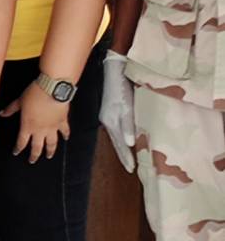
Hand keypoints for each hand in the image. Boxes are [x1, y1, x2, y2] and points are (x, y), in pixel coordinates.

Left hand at [1, 81, 69, 163]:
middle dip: (34, 155)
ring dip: (50, 151)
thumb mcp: (19, 101)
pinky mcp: (62, 122)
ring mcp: (52, 127)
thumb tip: (1, 113)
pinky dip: (66, 136)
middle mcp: (40, 130)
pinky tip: (66, 139)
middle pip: (37, 147)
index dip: (18, 148)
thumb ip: (10, 109)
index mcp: (28, 126)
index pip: (21, 141)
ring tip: (49, 156)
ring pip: (52, 143)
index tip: (16, 152)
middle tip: (32, 161)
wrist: (51, 89)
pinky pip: (64, 131)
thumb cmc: (34, 94)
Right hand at [98, 51, 136, 171]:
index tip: (132, 169)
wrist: (113, 70)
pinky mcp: (111, 110)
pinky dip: (121, 137)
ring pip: (116, 136)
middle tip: (130, 168)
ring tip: (128, 158)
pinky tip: (124, 139)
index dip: (126, 157)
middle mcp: (108, 121)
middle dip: (123, 156)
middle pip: (116, 142)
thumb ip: (128, 125)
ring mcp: (108, 115)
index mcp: (112, 121)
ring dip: (122, 148)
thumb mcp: (126, 106)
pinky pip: (116, 129)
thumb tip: (129, 143)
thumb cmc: (121, 88)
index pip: (120, 144)